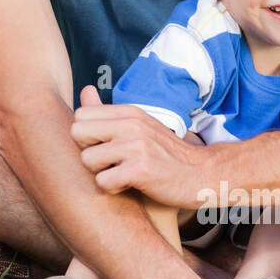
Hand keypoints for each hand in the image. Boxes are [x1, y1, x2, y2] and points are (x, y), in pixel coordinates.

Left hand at [74, 86, 208, 208]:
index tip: (104, 146)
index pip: (80, 115)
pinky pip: (103, 181)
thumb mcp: (139, 125)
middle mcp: (132, 125)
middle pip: (77, 133)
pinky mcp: (141, 170)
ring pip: (87, 160)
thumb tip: (85, 90)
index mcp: (129, 113)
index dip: (86, 135)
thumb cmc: (165, 153)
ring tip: (120, 173)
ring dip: (100, 173)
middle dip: (87, 151)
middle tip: (108, 162)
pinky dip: (112, 188)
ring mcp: (137, 146)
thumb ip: (107, 112)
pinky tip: (128, 185)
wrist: (202, 174)